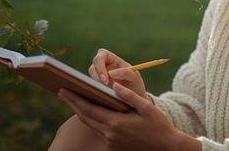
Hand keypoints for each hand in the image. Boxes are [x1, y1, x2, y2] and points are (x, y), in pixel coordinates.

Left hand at [58, 82, 192, 150]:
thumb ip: (129, 96)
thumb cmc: (158, 125)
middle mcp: (110, 134)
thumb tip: (114, 85)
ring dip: (80, 112)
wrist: (166, 147)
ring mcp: (111, 142)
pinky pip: (98, 131)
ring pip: (90, 125)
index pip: (89, 109)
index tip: (63, 90)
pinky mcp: (113, 147)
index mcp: (117, 123)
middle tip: (62, 91)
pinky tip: (89, 111)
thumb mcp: (146, 107)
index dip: (74, 99)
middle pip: (85, 117)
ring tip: (73, 99)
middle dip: (72, 103)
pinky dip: (91, 120)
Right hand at [88, 49, 146, 97]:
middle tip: (105, 88)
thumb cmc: (135, 85)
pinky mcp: (96, 85)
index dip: (101, 66)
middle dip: (97, 78)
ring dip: (97, 85)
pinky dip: (96, 90)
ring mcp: (98, 75)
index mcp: (112, 59)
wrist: (135, 99)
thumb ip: (125, 73)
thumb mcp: (134, 78)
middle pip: (93, 66)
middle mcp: (103, 65)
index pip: (101, 54)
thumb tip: (111, 73)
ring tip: (107, 93)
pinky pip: (91, 87)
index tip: (106, 80)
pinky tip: (104, 96)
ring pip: (91, 77)